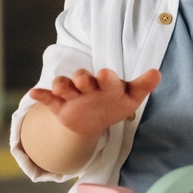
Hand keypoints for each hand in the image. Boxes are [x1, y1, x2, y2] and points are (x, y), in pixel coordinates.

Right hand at [29, 68, 160, 136]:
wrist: (94, 119)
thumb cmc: (114, 103)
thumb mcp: (130, 98)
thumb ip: (142, 85)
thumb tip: (158, 73)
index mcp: (105, 84)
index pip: (106, 79)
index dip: (106, 77)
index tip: (104, 75)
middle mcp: (87, 87)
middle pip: (81, 78)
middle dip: (82, 79)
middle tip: (84, 82)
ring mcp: (72, 97)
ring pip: (63, 87)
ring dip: (61, 85)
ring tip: (60, 87)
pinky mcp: (60, 107)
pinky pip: (48, 100)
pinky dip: (41, 96)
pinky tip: (34, 92)